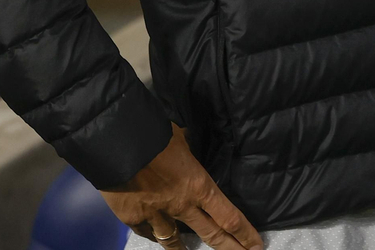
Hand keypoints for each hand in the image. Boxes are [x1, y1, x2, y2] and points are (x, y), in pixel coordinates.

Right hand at [101, 125, 259, 249]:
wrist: (118, 143)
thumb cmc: (154, 135)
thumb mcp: (181, 139)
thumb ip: (188, 152)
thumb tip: (186, 143)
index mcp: (199, 186)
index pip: (229, 216)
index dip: (245, 234)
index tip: (257, 246)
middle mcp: (182, 206)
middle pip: (212, 235)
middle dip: (230, 249)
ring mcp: (156, 216)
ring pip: (175, 241)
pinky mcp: (133, 219)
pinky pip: (148, 232)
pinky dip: (154, 235)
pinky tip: (158, 237)